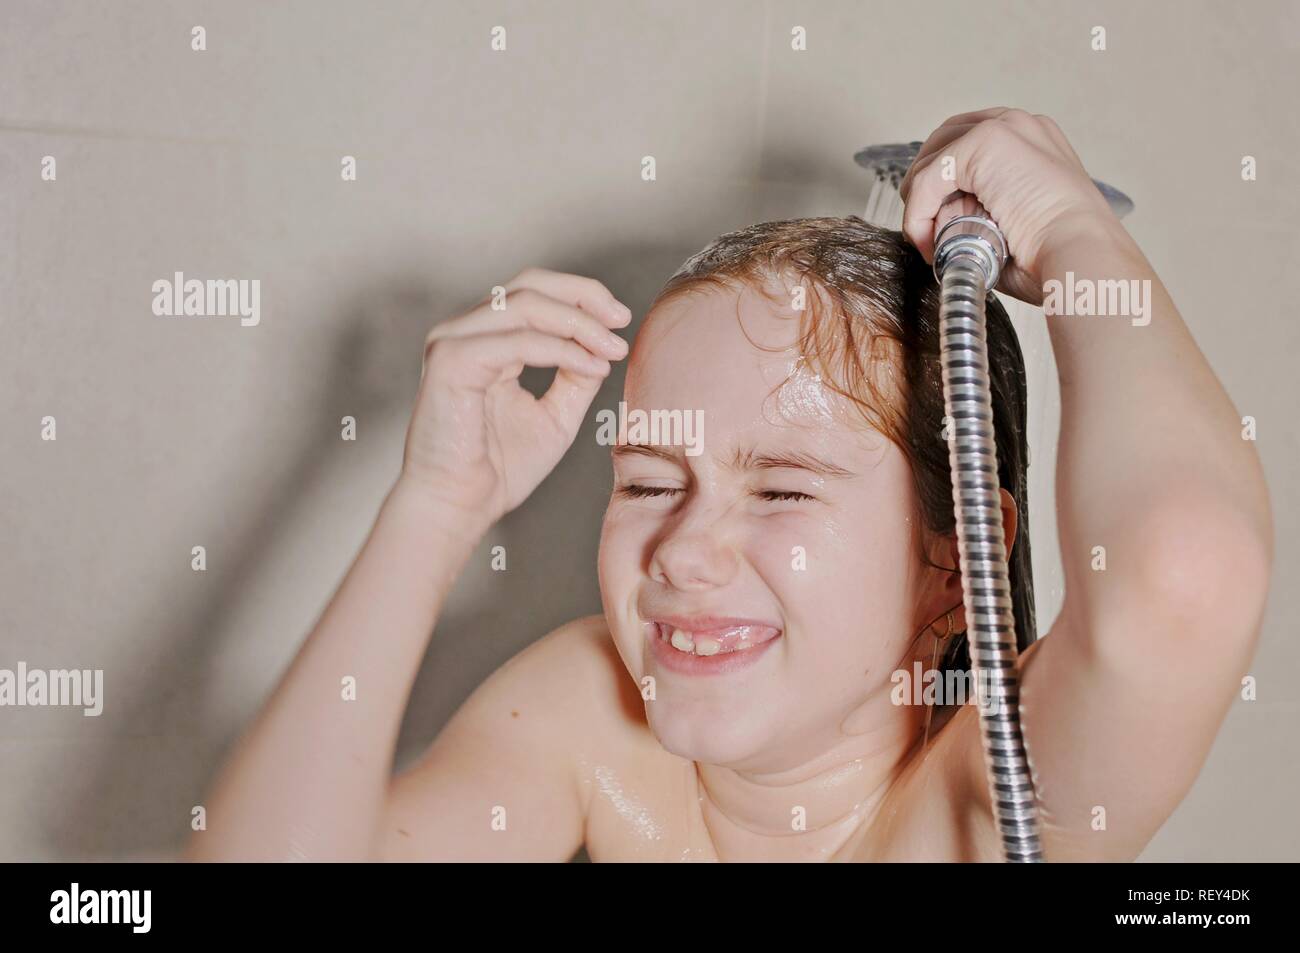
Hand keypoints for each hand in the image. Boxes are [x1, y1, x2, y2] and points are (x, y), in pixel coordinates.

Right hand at [399, 268, 630, 531]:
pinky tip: (592, 366)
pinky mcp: (451, 361)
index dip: (580, 296)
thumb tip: (604, 346)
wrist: (459, 506)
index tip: (621, 320)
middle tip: (621, 321)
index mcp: (484, 341)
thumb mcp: (554, 415)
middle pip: (528, 284)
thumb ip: (575, 378)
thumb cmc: (497, 468)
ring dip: (578, 323)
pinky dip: (561, 350)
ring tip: (611, 348)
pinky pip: (518, 342)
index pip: (533, 294)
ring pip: (524, 305)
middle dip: (583, 295)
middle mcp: (464, 333)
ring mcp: (452, 343)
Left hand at [898, 107, 1124, 304]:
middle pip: (943, 142)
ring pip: (933, 159)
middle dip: (923, 186)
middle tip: (920, 229)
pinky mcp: (986, 143)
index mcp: (1031, 142)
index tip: (934, 224)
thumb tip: (946, 234)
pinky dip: (918, 212)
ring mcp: (1004, 128)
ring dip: (919, 204)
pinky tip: (926, 241)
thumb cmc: (1057, 256)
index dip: (940, 183)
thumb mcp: (1015, 228)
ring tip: (927, 242)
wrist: (1080, 256)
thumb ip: (982, 218)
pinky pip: (930, 177)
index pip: (966, 145)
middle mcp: (1018, 125)